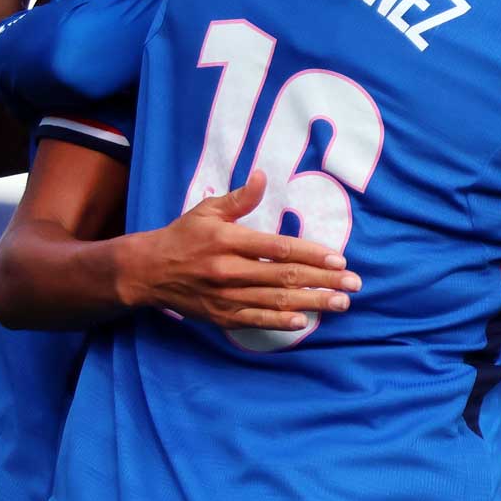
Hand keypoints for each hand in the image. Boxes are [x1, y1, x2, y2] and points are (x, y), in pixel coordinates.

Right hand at [121, 171, 363, 331]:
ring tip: (341, 304)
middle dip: (323, 281)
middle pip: (284, 278)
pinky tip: (304, 322)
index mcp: (228, 241)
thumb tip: (263, 177)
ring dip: (313, 304)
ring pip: (276, 302)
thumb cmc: (183, 236)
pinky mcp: (221, 316)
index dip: (311, 254)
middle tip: (353, 284)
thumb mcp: (207, 210)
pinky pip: (256, 321)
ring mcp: (225, 297)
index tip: (338, 259)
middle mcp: (229, 270)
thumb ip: (239, 198)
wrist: (147, 272)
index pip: (278, 249)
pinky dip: (280, 323)